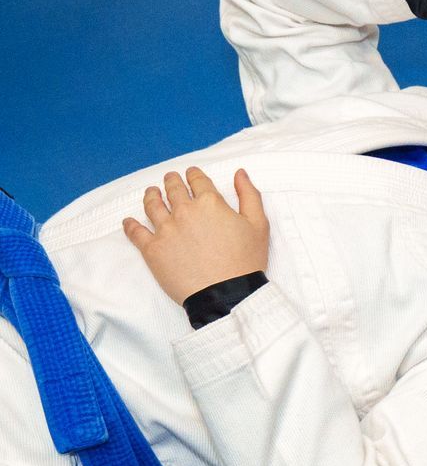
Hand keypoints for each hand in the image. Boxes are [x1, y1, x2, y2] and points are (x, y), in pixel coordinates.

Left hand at [122, 168, 270, 304]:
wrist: (226, 293)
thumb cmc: (245, 260)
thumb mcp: (258, 224)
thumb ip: (249, 195)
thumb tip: (239, 174)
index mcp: (210, 203)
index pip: (198, 181)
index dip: (193, 174)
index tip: (190, 173)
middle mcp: (184, 212)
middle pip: (173, 189)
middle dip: (171, 181)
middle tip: (169, 178)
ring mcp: (165, 230)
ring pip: (152, 206)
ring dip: (151, 196)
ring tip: (151, 192)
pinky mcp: (152, 250)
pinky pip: (136, 233)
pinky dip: (130, 225)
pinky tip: (128, 221)